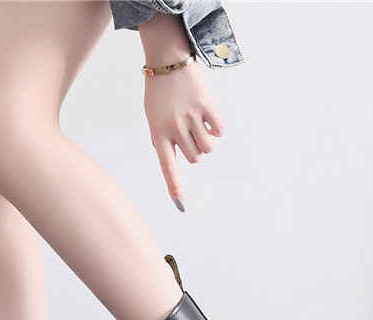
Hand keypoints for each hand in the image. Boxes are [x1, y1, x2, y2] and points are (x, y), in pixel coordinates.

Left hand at [144, 62, 225, 211]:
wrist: (167, 60)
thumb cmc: (159, 92)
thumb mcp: (152, 117)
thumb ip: (161, 138)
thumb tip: (171, 158)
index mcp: (159, 134)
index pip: (167, 168)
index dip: (174, 188)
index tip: (181, 207)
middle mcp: (175, 129)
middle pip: (196, 158)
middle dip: (196, 150)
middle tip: (190, 133)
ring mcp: (191, 117)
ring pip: (208, 147)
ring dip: (208, 140)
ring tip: (200, 125)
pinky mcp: (206, 106)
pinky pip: (220, 130)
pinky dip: (218, 128)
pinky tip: (209, 118)